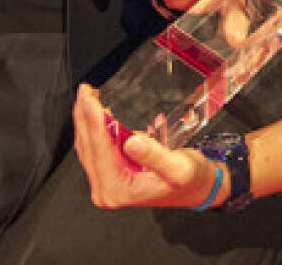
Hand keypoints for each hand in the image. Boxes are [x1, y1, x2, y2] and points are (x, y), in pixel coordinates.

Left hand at [72, 84, 220, 207]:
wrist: (196, 190)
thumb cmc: (189, 181)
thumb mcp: (179, 169)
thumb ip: (155, 157)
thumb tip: (131, 142)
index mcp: (119, 190)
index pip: (100, 150)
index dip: (93, 121)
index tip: (88, 99)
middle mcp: (106, 190)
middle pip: (88, 147)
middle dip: (85, 117)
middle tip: (85, 91)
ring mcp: (106, 184)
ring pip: (88, 147)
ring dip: (86, 121)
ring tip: (88, 97)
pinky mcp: (109, 176)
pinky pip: (95, 149)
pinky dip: (94, 129)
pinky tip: (95, 113)